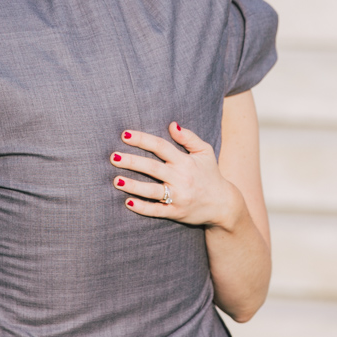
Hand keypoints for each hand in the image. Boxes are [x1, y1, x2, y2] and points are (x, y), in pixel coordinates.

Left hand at [110, 123, 242, 229]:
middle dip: (132, 162)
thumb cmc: (210, 174)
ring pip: (152, 190)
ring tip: (115, 180)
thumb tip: (171, 125)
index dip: (142, 140)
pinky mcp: (176, 212)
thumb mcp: (205, 152)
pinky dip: (142, 207)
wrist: (223, 205)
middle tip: (113, 157)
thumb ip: (189, 138)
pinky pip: (156, 211)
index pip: (161, 147)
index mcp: (185, 161)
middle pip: (152, 167)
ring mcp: (178, 197)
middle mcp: (181, 178)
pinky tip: (128, 202)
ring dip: (133, 185)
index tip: (124, 135)